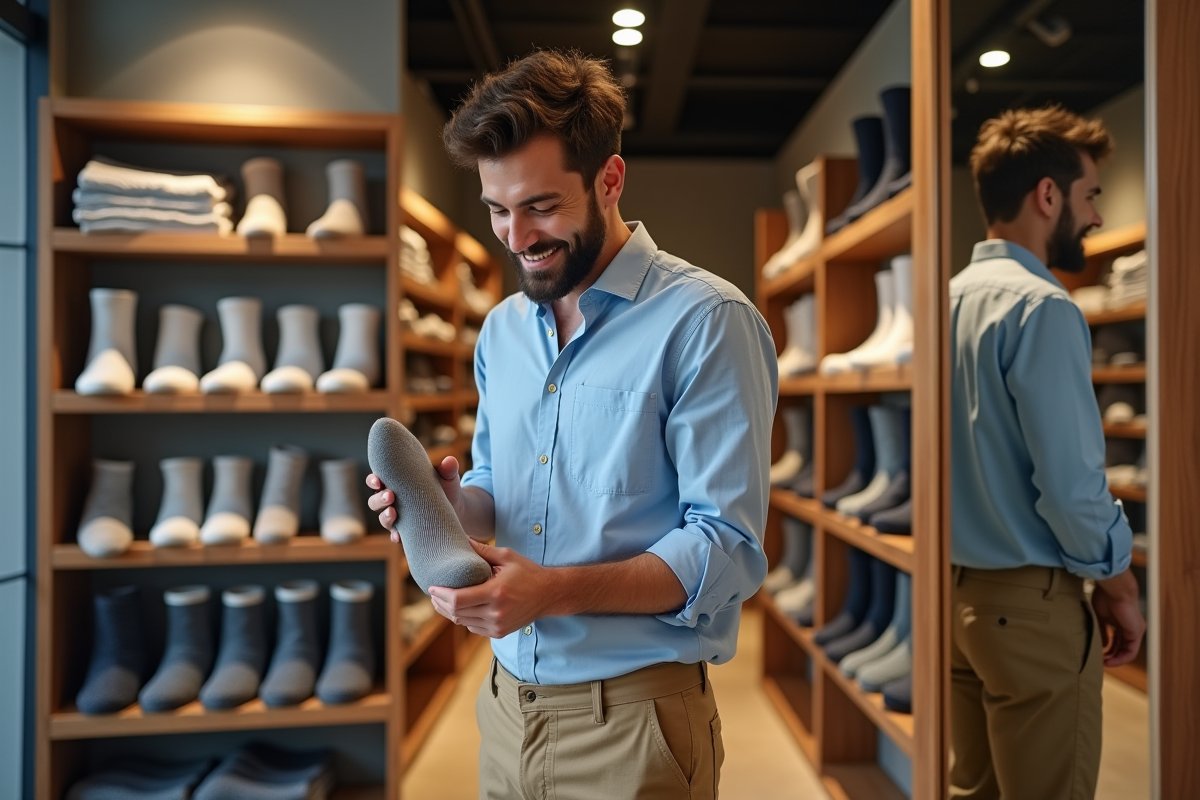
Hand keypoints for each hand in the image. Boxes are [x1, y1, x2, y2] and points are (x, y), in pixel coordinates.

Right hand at [365, 457, 462, 542]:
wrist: (457, 508)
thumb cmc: (445, 487)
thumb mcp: (446, 477)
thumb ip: (447, 469)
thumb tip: (450, 461)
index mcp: (396, 483)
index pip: (376, 481)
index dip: (373, 480)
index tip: (378, 480)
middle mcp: (393, 501)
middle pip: (375, 501)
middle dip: (379, 499)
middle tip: (390, 495)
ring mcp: (398, 517)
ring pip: (383, 519)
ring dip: (385, 517)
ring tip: (393, 512)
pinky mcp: (407, 532)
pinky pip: (396, 536)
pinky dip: (395, 536)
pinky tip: (398, 536)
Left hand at [428, 540, 560, 637]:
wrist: (548, 595)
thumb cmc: (527, 572)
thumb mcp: (506, 556)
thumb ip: (482, 549)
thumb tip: (461, 537)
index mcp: (496, 593)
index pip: (459, 600)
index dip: (441, 595)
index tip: (431, 586)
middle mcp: (496, 613)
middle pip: (457, 613)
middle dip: (441, 603)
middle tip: (433, 592)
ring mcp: (497, 625)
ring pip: (463, 622)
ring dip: (450, 612)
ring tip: (441, 600)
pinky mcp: (499, 633)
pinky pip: (472, 628)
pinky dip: (463, 618)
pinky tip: (460, 608)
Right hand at [1092, 572, 1145, 666]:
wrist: (1115, 590)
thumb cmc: (1106, 598)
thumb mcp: (1100, 617)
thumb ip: (1103, 631)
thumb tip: (1104, 645)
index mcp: (1121, 622)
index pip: (1117, 640)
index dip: (1108, 648)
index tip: (1098, 653)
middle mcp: (1130, 628)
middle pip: (1122, 646)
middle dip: (1111, 655)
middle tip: (1100, 661)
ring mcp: (1135, 631)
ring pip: (1127, 651)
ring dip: (1116, 658)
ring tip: (1104, 663)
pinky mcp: (1136, 633)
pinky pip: (1131, 651)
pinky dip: (1121, 658)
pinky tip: (1111, 660)